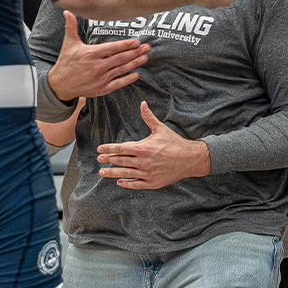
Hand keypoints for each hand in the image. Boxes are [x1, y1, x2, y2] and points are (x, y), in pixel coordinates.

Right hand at [46, 11, 147, 101]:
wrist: (60, 85)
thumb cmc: (65, 62)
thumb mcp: (68, 43)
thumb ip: (71, 27)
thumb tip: (67, 11)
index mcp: (91, 54)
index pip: (112, 48)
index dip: (126, 45)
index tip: (137, 42)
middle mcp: (97, 66)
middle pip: (120, 58)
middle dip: (135, 52)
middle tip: (147, 48)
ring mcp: (100, 78)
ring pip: (121, 70)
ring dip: (134, 63)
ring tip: (145, 57)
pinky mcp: (101, 89)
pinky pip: (117, 84)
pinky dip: (127, 79)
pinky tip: (136, 74)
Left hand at [96, 101, 210, 188]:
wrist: (190, 159)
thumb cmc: (175, 143)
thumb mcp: (160, 129)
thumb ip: (148, 117)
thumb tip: (142, 103)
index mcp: (143, 148)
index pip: (121, 148)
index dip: (109, 149)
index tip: (99, 149)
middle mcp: (143, 161)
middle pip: (121, 161)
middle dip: (108, 160)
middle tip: (98, 159)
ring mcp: (148, 173)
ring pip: (125, 174)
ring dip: (112, 173)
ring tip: (102, 172)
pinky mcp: (153, 183)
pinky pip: (136, 184)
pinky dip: (127, 184)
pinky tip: (119, 182)